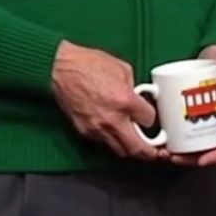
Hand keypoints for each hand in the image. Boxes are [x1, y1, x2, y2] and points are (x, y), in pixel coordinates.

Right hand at [52, 40, 165, 159]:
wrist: (59, 68)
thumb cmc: (86, 64)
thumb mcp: (121, 68)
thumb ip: (134, 87)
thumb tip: (140, 96)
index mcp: (124, 101)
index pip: (149, 120)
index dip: (152, 117)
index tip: (150, 116)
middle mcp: (112, 119)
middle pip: (138, 149)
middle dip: (150, 152)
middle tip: (156, 149)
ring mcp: (97, 128)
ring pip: (121, 151)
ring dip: (131, 148)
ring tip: (136, 142)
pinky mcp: (85, 131)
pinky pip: (104, 144)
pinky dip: (113, 141)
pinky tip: (115, 133)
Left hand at [166, 44, 215, 166]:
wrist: (212, 53)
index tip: (201, 161)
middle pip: (212, 150)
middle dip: (193, 159)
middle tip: (173, 157)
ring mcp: (212, 123)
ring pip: (200, 147)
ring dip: (184, 154)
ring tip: (165, 152)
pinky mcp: (199, 118)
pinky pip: (190, 135)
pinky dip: (179, 142)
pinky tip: (165, 141)